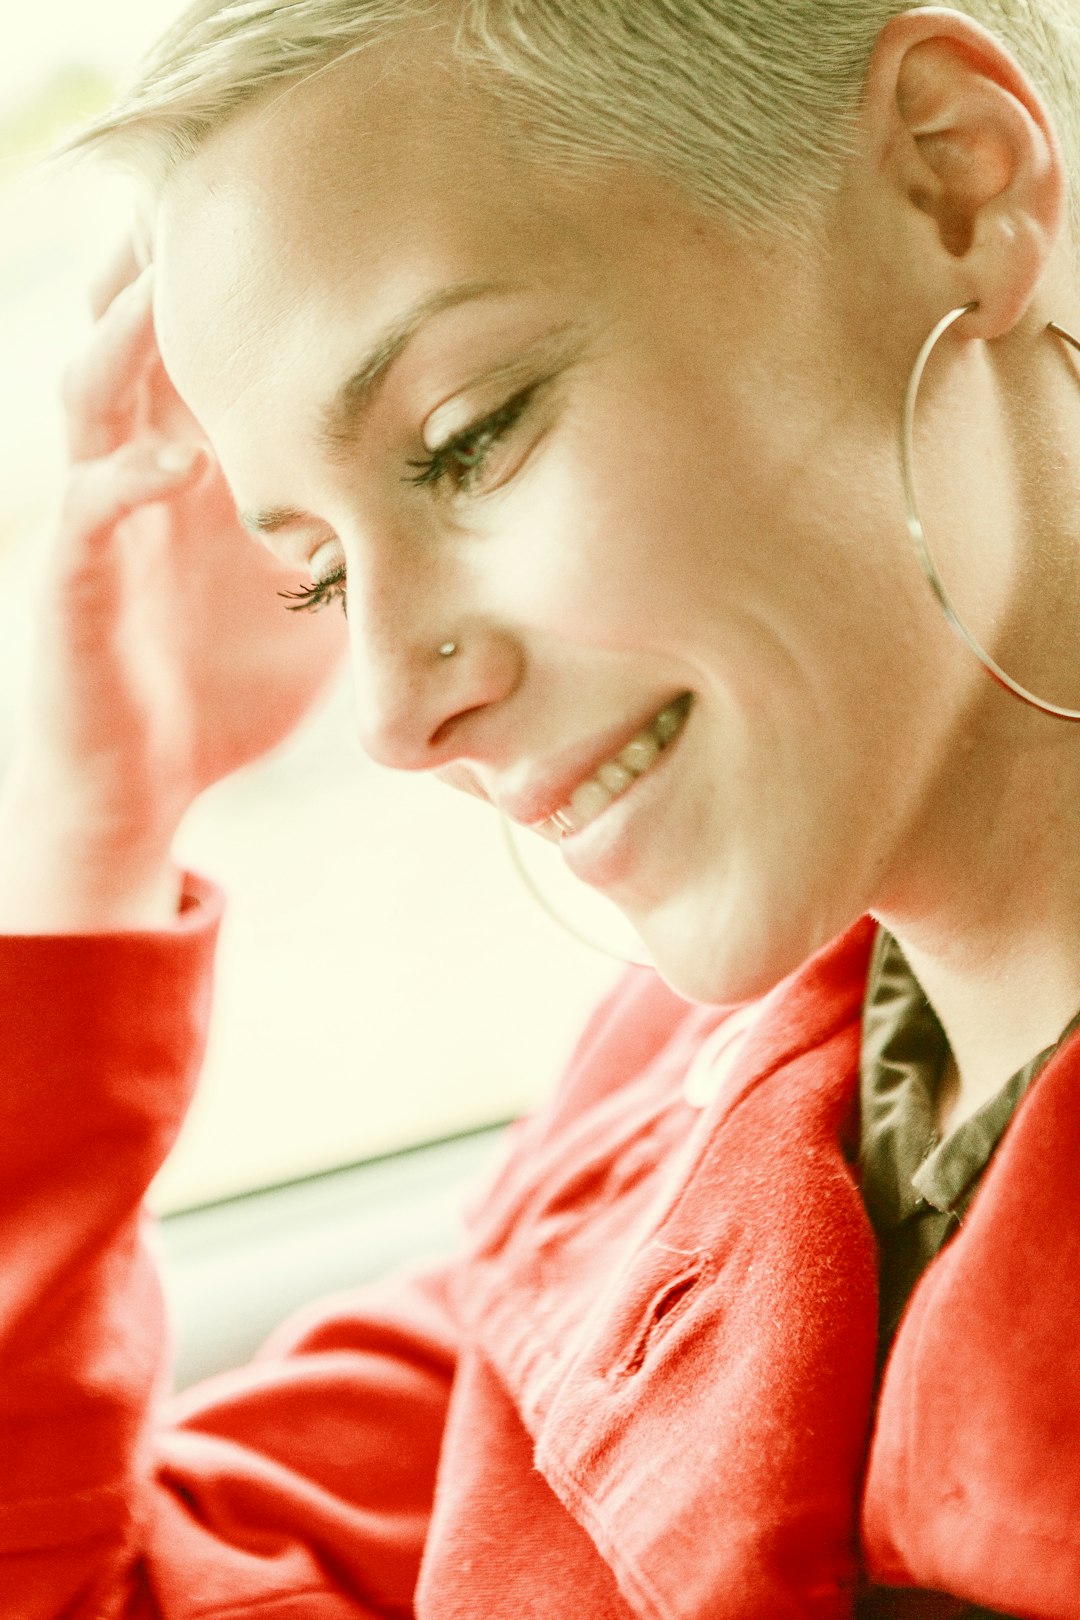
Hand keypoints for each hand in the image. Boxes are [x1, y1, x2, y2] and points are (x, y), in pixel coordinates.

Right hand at [0, 241, 347, 929]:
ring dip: (138, 334)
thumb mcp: (322, 594)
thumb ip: (371, 530)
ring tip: (199, 293)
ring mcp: (101, 511)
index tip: (343, 230)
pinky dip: (127, 472)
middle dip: (186, 263)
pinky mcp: (68, 576)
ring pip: (94, 385)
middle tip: (257, 208)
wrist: (149, 785)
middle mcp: (143, 460)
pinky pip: (85, 502)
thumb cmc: (235, 688)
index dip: (262, 282)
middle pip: (146, 326)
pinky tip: (184, 460)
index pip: (219, 338)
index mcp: (202, 454)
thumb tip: (482, 499)